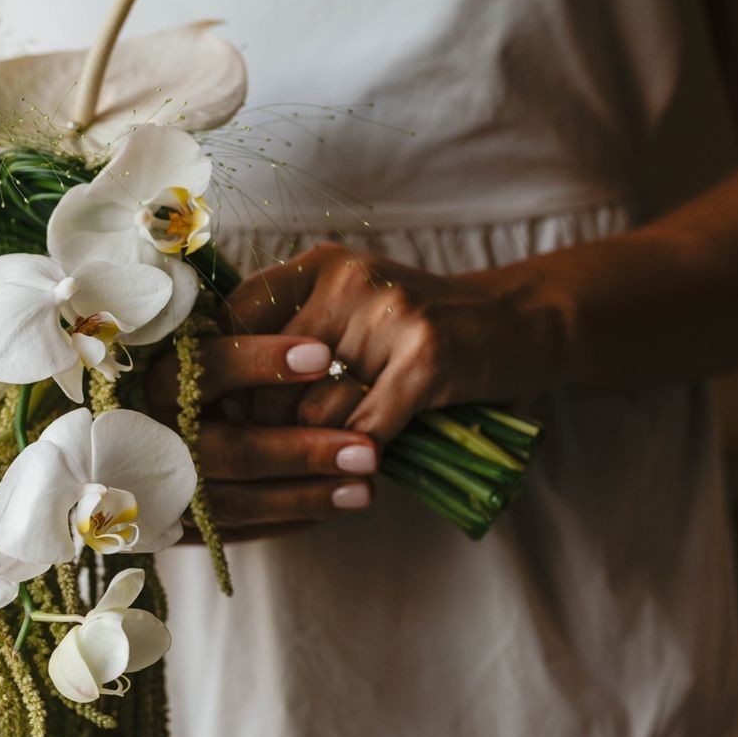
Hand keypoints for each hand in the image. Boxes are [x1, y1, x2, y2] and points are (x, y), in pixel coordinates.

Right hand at [143, 329, 379, 540]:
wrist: (120, 432)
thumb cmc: (175, 365)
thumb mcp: (190, 337)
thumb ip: (233, 329)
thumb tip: (311, 332)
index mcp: (149, 377)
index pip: (207, 367)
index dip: (264, 361)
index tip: (324, 353)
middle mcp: (148, 437)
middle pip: (230, 450)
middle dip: (303, 451)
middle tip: (368, 450)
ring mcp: (158, 489)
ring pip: (236, 501)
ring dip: (306, 496)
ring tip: (366, 488)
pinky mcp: (172, 525)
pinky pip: (236, 530)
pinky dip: (287, 518)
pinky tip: (335, 505)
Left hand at [225, 244, 564, 439]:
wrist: (520, 325)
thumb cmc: (419, 336)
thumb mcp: (349, 316)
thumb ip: (287, 341)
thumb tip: (217, 407)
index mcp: (316, 266)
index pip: (234, 325)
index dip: (224, 383)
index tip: (226, 419)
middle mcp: (347, 280)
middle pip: (267, 384)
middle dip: (270, 434)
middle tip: (285, 458)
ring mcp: (388, 314)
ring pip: (313, 417)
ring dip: (321, 454)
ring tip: (336, 461)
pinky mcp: (426, 357)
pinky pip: (364, 432)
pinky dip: (359, 462)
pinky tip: (364, 470)